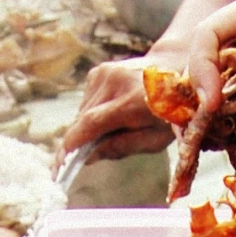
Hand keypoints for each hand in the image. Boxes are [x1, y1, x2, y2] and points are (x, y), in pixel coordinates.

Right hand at [62, 55, 176, 161]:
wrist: (176, 70)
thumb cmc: (170, 111)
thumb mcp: (154, 139)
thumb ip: (121, 147)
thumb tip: (89, 157)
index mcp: (132, 101)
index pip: (90, 124)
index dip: (71, 147)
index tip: (59, 167)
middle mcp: (114, 82)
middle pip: (82, 120)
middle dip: (77, 143)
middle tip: (75, 162)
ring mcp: (104, 73)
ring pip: (82, 112)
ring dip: (86, 129)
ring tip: (107, 134)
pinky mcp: (99, 71)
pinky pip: (87, 102)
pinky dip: (91, 115)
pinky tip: (109, 117)